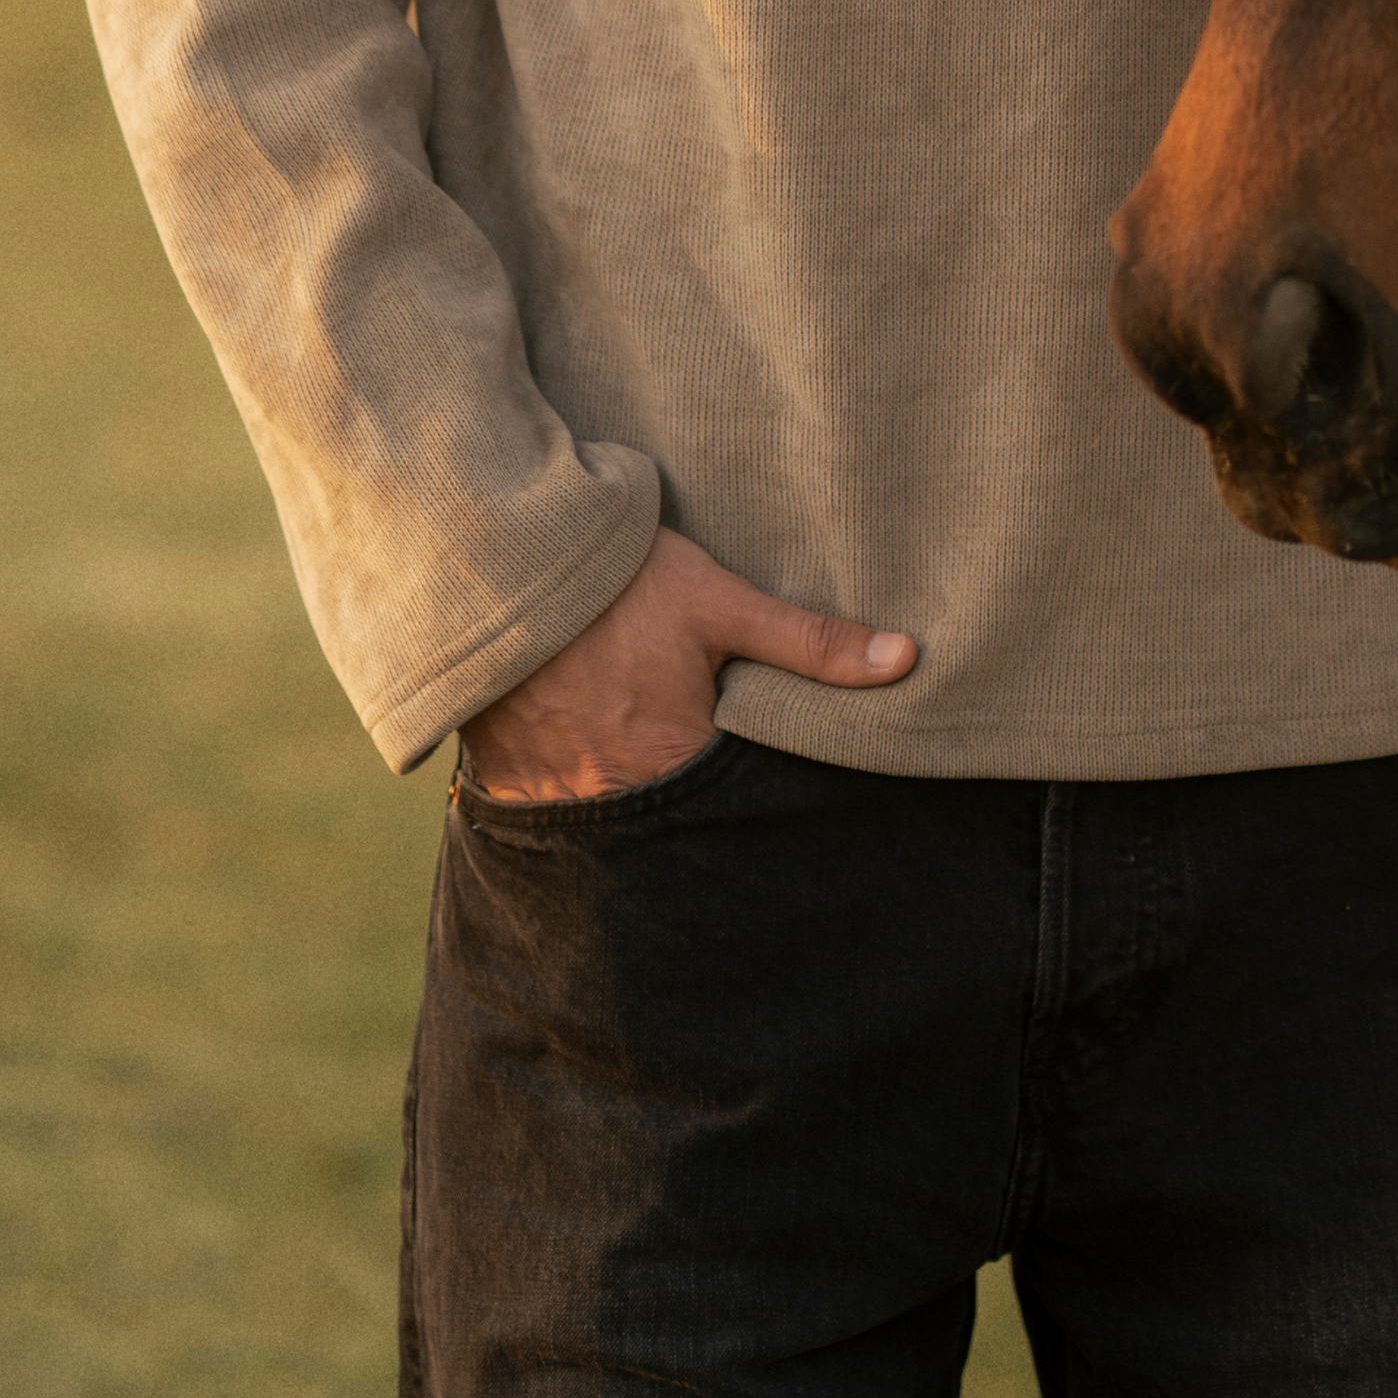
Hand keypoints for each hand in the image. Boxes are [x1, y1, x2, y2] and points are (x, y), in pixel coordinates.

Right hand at [460, 525, 915, 798]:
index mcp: (679, 764)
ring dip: (641, 804)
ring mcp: (560, 798)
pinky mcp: (513, 784)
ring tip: (654, 770)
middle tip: (717, 786)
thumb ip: (811, 642)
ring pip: (622, 821)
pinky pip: (562, 809)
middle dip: (701, 816)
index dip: (761, 801)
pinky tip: (595, 762)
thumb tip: (906, 661)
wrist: (491, 573)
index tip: (781, 796)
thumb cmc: (614, 586)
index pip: (741, 809)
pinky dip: (583, 794)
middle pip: (680, 824)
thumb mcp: (720, 602)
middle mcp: (620, 798)